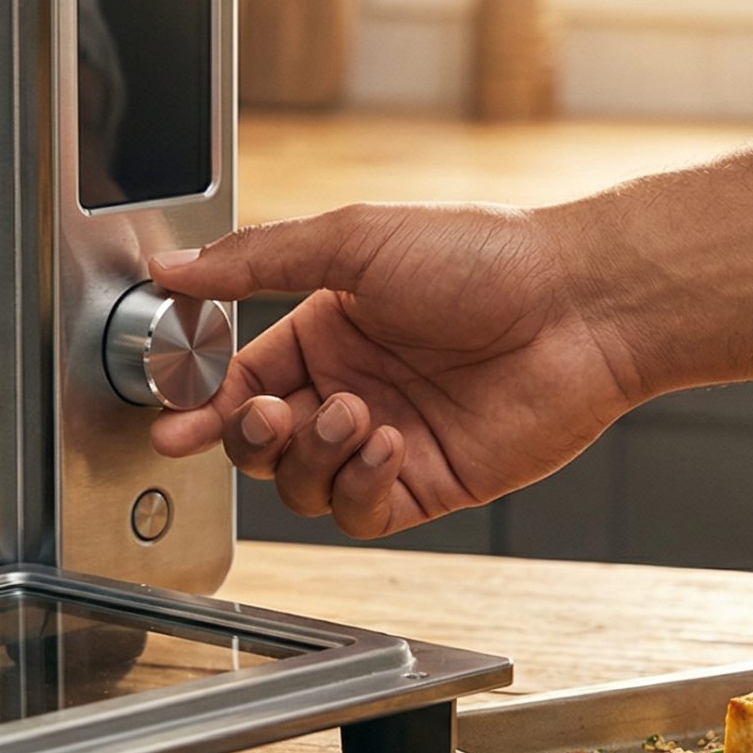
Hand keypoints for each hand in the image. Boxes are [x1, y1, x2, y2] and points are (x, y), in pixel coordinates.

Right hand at [147, 203, 645, 538]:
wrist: (580, 305)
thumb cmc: (484, 257)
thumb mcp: (354, 240)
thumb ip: (256, 261)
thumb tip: (173, 269)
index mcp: (326, 331)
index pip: (239, 381)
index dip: (204, 405)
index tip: (176, 419)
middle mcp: (351, 388)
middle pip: (262, 445)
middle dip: (250, 438)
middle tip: (269, 418)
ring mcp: (388, 440)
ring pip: (303, 486)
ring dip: (313, 457)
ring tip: (356, 415)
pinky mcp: (428, 483)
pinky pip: (361, 512)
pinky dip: (358, 486)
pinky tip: (387, 445)